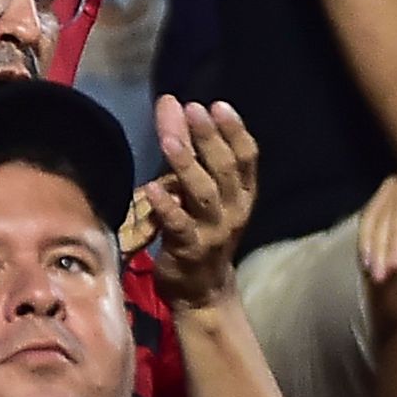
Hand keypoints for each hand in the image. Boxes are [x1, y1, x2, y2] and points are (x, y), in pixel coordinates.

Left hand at [143, 98, 260, 312]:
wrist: (203, 291)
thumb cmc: (201, 232)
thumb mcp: (202, 192)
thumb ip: (190, 153)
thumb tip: (175, 107)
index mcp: (242, 194)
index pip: (246, 158)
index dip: (235, 131)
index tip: (217, 105)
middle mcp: (234, 210)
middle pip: (225, 170)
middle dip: (209, 138)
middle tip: (193, 109)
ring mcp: (213, 231)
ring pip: (203, 193)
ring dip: (187, 165)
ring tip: (169, 140)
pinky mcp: (189, 250)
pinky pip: (178, 225)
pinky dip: (166, 206)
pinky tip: (150, 188)